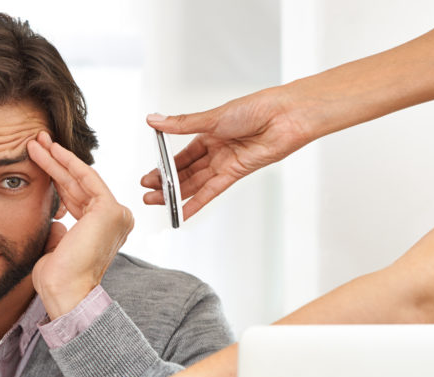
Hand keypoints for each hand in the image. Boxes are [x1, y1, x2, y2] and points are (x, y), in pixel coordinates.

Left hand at [26, 132, 133, 317]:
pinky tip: (51, 150)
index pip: (77, 198)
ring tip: (36, 142)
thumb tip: (55, 220)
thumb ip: (60, 231)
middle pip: (79, 185)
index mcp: (103, 231)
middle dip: (56, 163)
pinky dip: (68, 162)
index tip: (38, 163)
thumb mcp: (57, 248)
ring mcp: (116, 215)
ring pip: (81, 179)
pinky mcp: (110, 210)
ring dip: (57, 158)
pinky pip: (87, 178)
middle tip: (37, 143)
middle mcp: (115, 222)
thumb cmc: (59, 279)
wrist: (66, 292)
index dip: (57, 179)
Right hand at [142, 87, 314, 218]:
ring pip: (195, 182)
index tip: (149, 174)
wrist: (286, 115)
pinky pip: (212, 191)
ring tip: (156, 200)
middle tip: (148, 191)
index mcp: (209, 133)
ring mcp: (225, 163)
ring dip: (175, 193)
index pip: (181, 154)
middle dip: (166, 183)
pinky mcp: (235, 173)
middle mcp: (216, 150)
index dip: (164, 166)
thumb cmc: (256, 108)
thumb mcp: (211, 117)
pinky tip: (183, 211)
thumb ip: (181, 124)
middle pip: (185, 171)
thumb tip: (155, 120)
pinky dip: (197, 201)